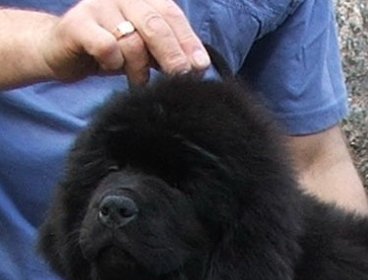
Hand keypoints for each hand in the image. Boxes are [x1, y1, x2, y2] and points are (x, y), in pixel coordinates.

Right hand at [38, 0, 209, 85]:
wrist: (62, 52)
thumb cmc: (111, 52)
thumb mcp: (146, 51)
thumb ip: (169, 52)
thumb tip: (198, 67)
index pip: (172, 15)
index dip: (189, 42)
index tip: (200, 67)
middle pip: (156, 24)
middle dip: (173, 56)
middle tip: (179, 78)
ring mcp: (98, 6)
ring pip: (132, 40)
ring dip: (140, 68)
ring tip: (138, 80)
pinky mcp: (77, 23)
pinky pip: (106, 46)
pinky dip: (113, 62)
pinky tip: (111, 66)